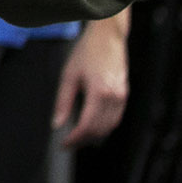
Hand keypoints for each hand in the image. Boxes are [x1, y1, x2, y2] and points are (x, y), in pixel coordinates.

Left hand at [55, 14, 130, 147]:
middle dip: (83, 140)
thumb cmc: (87, 53)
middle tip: (69, 143)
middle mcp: (114, 98)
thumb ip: (62, 101)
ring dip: (94, 135)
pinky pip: (116, 118)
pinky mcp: (124, 95)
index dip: (75, 139)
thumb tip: (56, 123)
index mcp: (99, 93)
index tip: (64, 144)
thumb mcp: (69, 75)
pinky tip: (92, 125)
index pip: (87, 126)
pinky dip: (104, 126)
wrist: (108, 38)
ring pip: (110, 127)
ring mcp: (122, 97)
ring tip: (78, 137)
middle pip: (100, 130)